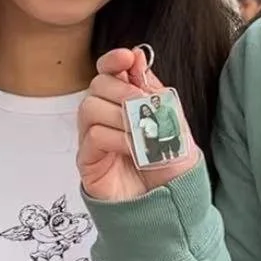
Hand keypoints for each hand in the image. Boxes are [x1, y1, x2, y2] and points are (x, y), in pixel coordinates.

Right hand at [77, 48, 200, 204]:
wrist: (170, 203)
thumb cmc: (170, 164)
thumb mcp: (171, 121)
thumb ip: (153, 90)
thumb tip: (137, 57)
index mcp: (125, 103)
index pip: (108, 72)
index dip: (113, 60)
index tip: (126, 57)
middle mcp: (105, 117)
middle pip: (97, 85)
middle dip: (122, 90)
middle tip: (143, 106)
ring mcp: (94, 138)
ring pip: (90, 107)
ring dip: (120, 116)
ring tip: (141, 133)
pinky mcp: (89, 161)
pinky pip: (93, 136)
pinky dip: (117, 138)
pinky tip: (135, 150)